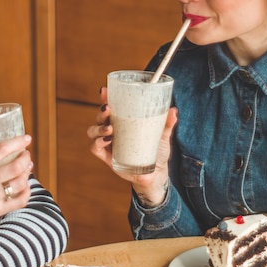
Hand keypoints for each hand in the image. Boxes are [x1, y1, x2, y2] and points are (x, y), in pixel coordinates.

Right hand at [0, 135, 32, 247]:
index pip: (1, 150)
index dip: (17, 142)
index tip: (26, 139)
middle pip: (16, 166)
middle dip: (26, 158)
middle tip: (26, 155)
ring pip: (20, 182)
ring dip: (27, 173)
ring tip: (27, 168)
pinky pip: (20, 200)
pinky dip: (27, 191)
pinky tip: (26, 186)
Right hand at [87, 86, 177, 205]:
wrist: (156, 175)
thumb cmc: (156, 152)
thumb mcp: (162, 136)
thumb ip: (167, 124)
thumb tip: (173, 110)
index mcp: (122, 122)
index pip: (110, 107)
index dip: (105, 98)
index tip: (104, 90)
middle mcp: (112, 131)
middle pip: (99, 117)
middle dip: (100, 111)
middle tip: (108, 108)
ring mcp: (108, 144)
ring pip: (92, 131)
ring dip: (98, 127)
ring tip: (110, 128)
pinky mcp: (108, 158)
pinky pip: (95, 148)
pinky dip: (97, 143)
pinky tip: (107, 140)